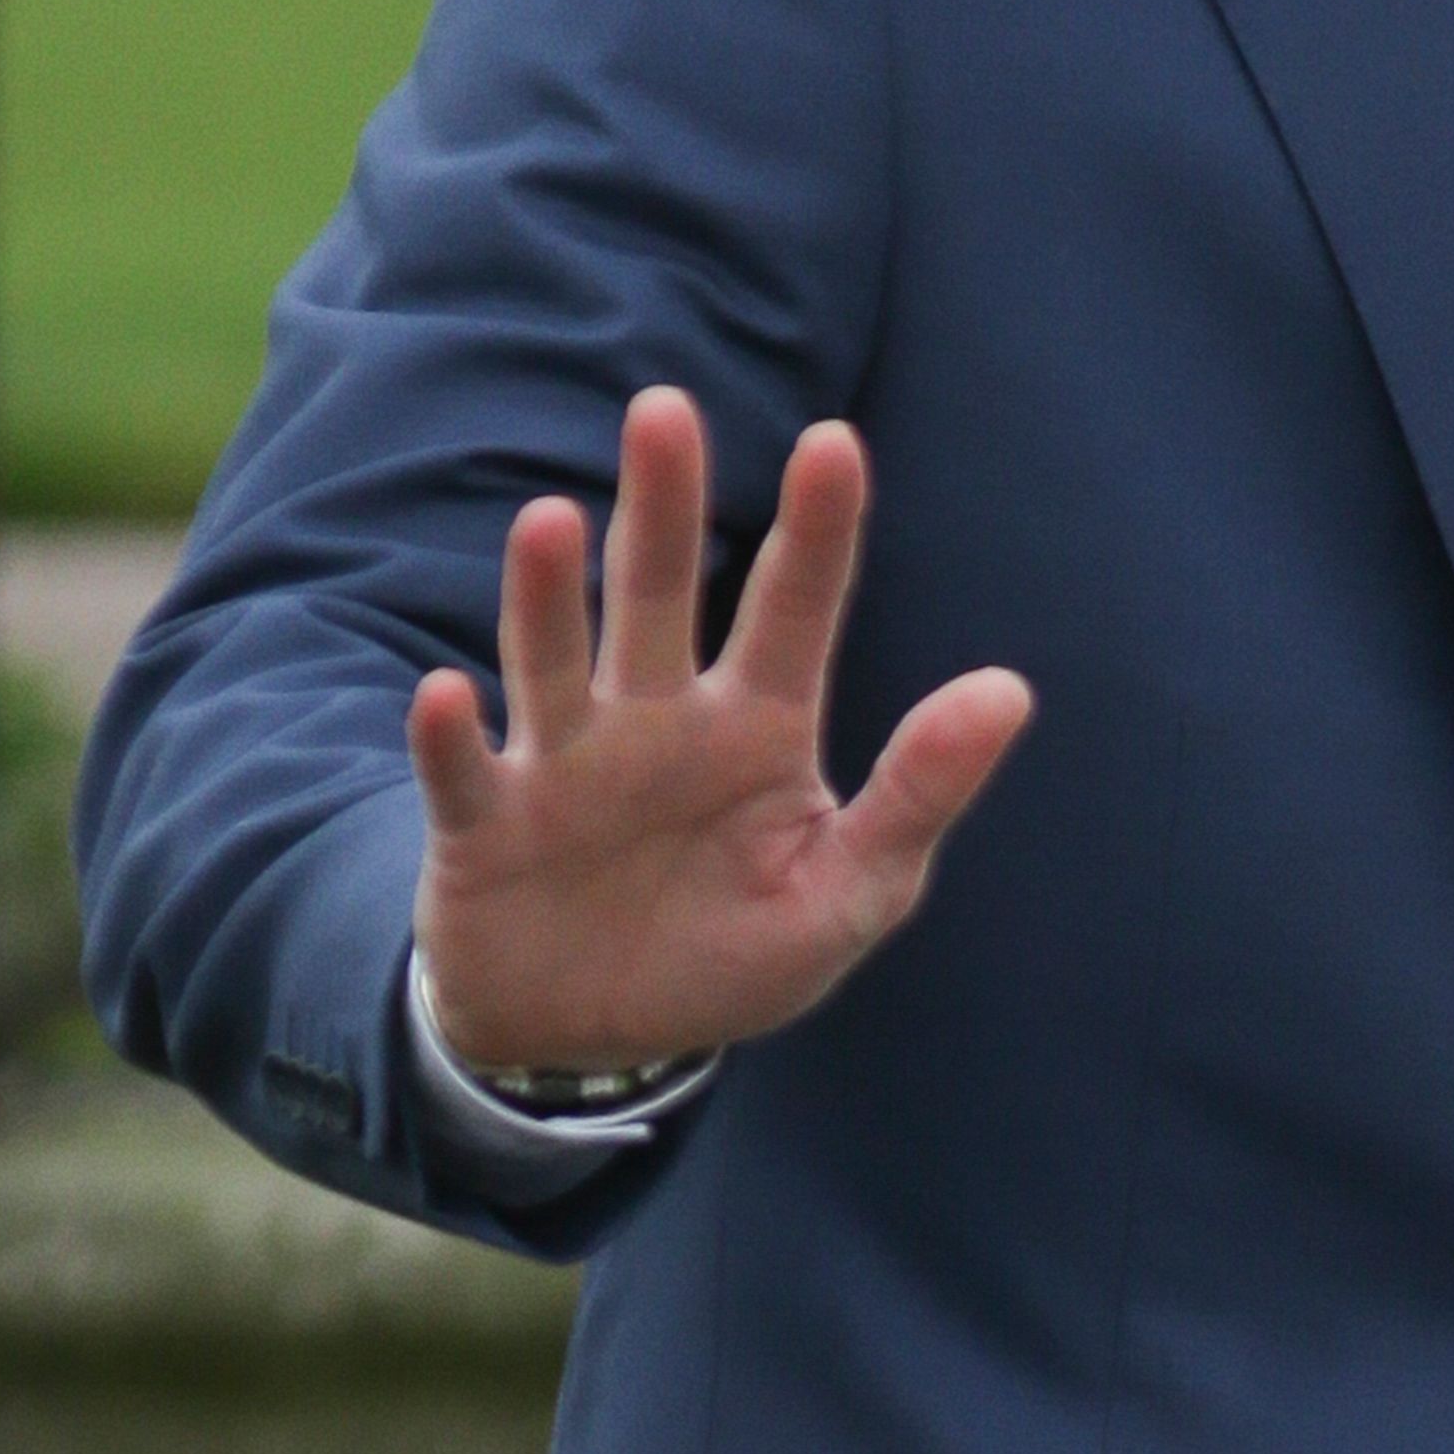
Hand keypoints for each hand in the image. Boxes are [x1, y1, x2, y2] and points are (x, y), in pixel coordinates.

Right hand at [407, 388, 1034, 1076]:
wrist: (601, 1043)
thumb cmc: (733, 951)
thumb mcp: (850, 891)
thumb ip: (920, 792)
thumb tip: (1010, 689)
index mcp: (758, 726)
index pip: (794, 609)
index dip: (816, 530)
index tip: (835, 441)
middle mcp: (658, 721)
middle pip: (657, 594)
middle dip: (662, 505)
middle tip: (664, 409)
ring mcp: (566, 765)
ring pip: (555, 660)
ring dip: (547, 595)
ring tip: (549, 520)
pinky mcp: (488, 829)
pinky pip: (466, 776)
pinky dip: (450, 741)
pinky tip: (442, 696)